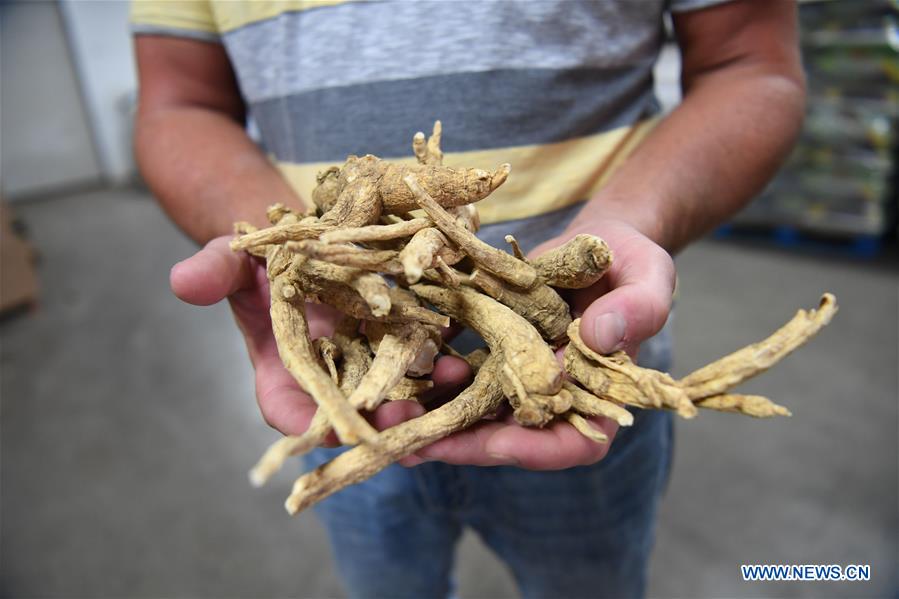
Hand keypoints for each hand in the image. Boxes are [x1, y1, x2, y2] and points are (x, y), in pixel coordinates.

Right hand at [169, 236, 469, 438]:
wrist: (306, 238)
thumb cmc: (265, 259)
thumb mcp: (237, 262)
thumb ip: (215, 273)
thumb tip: (181, 280)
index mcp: (285, 379)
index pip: (298, 417)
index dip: (321, 427)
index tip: (346, 432)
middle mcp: (334, 382)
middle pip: (358, 413)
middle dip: (386, 421)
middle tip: (414, 419)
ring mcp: (373, 367)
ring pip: (401, 392)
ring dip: (429, 395)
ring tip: (456, 380)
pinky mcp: (404, 345)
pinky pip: (428, 360)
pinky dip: (447, 360)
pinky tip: (471, 350)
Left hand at [402, 219, 674, 469]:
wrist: (599, 241)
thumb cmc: (632, 264)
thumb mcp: (647, 280)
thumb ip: (636, 309)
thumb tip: (601, 336)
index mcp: (600, 398)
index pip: (575, 443)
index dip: (534, 449)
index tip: (496, 440)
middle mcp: (555, 400)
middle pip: (510, 438)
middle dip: (459, 443)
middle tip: (411, 441)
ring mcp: (521, 380)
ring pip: (476, 412)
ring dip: (433, 415)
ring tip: (390, 409)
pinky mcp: (494, 355)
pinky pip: (460, 374)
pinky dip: (431, 374)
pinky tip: (403, 363)